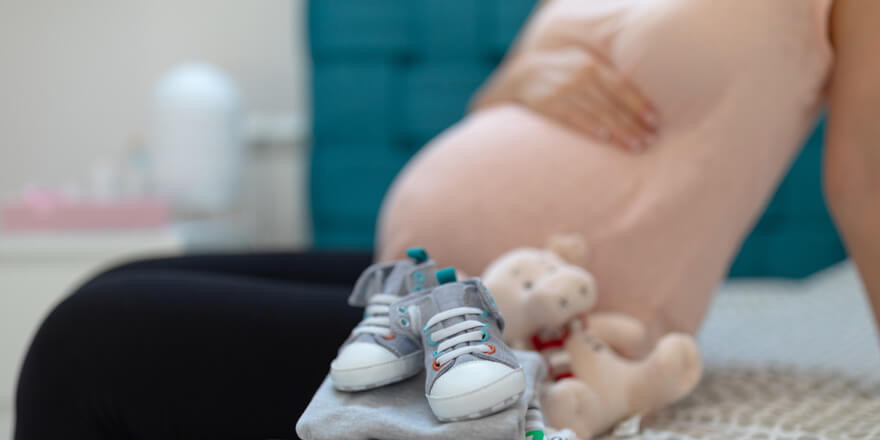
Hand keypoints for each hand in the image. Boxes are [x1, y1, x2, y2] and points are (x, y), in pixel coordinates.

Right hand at [473, 46, 659, 151]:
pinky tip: (604, 137)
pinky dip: (589, 126)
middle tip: (650, 141)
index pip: (621, 86)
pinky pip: (572, 117)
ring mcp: (561, 88)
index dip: (639, 105)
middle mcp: (578, 74)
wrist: (517, 78)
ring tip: (634, 146)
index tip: (655, 122)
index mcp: (590, 64)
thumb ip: (603, 80)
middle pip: (612, 102)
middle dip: (633, 123)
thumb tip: (637, 104)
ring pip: (597, 112)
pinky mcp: (546, 103)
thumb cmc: (558, 77)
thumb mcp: (580, 68)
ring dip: (618, 130)